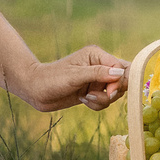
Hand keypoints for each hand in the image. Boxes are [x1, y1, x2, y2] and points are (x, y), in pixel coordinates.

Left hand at [13, 44, 129, 112]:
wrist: (36, 91)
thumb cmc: (52, 78)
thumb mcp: (75, 76)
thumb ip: (98, 74)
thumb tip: (119, 73)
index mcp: (97, 55)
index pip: (122, 67)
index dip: (119, 81)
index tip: (109, 92)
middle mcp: (100, 66)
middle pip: (123, 80)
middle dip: (114, 92)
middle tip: (101, 96)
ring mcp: (97, 79)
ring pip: (115, 93)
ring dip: (102, 100)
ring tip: (86, 98)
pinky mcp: (93, 91)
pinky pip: (105, 101)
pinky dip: (97, 104)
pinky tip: (83, 100)